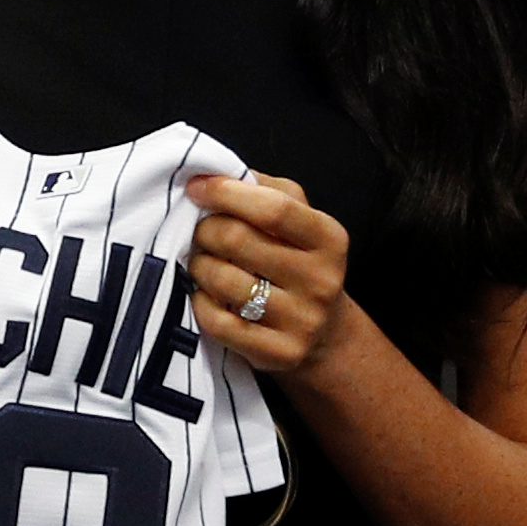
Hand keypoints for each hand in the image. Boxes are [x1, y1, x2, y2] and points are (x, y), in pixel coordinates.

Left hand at [184, 170, 352, 385]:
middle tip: (199, 231)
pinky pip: (219, 321)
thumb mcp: (301, 219)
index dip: (226, 194)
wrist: (325, 333)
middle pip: (239, 241)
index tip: (197, 188)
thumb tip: (215, 172)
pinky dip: (201, 303)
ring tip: (202, 262)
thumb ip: (265, 190)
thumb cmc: (301, 262)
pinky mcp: (278, 353)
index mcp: (328, 237)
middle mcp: (321, 279)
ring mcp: (302, 320)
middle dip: (206, 230)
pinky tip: (206, 295)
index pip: (273, 208)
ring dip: (200, 266)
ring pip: (224, 281)